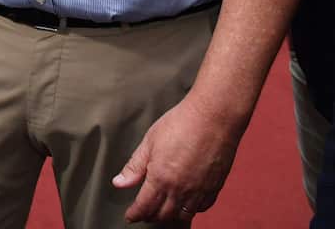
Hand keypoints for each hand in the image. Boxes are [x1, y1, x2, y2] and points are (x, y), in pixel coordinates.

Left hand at [111, 95, 241, 223]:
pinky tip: (186, 203)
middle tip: (144, 213)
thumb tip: (119, 183)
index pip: (145, 206)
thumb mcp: (149, 142)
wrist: (213, 117)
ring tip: (163, 211)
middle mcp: (181, 189)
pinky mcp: (215, 186)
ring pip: (183, 215)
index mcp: (161, 178)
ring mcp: (200, 190)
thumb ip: (134, 166)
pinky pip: (202, 207)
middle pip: (163, 214)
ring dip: (171, 216)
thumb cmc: (180, 124)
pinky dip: (192, 209)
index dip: (135, 214)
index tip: (130, 216)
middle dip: (151, 216)